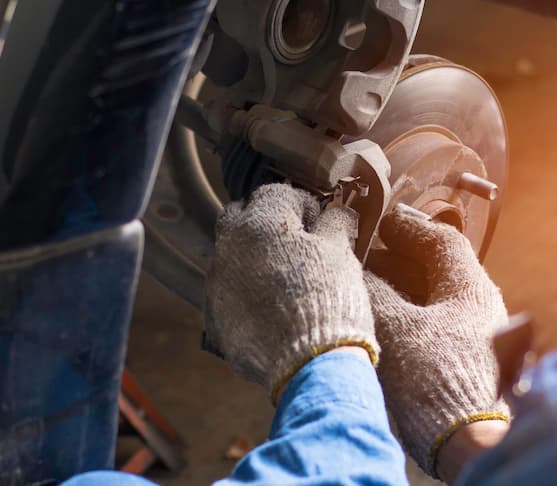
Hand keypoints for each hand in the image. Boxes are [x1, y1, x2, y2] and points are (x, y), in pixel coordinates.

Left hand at [204, 184, 378, 399]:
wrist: (311, 363)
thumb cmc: (330, 300)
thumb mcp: (341, 253)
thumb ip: (335, 223)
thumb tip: (336, 211)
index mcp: (260, 222)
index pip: (276, 193)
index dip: (301, 203)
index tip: (318, 220)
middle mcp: (229, 247)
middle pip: (240, 217)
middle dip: (265, 221)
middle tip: (296, 241)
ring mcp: (217, 284)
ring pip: (230, 256)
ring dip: (252, 258)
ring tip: (285, 278)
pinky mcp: (215, 318)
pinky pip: (227, 293)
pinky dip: (245, 293)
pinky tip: (271, 308)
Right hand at [366, 211, 510, 478]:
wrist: (472, 444)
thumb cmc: (438, 379)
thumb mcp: (396, 328)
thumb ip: (374, 293)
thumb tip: (357, 272)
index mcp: (471, 287)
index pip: (440, 240)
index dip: (406, 227)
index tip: (379, 222)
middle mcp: (478, 308)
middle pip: (434, 271)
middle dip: (395, 262)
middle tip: (360, 258)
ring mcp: (473, 340)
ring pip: (431, 302)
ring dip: (396, 294)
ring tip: (362, 294)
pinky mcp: (463, 367)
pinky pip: (430, 330)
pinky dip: (404, 322)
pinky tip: (380, 332)